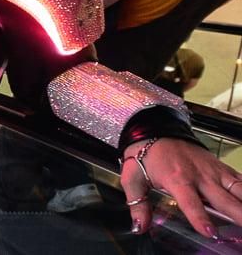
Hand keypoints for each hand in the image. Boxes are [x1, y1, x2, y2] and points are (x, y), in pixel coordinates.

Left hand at [122, 138, 241, 238]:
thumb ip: (137, 204)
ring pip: (239, 189)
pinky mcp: (221, 168)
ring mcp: (213, 171)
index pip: (191, 202)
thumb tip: (139, 227)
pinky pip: (241, 181)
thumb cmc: (145, 155)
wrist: (155, 131)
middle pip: (224, 199)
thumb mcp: (132, 178)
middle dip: (238, 215)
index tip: (210, 232)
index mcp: (177, 179)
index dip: (200, 218)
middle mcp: (200, 175)